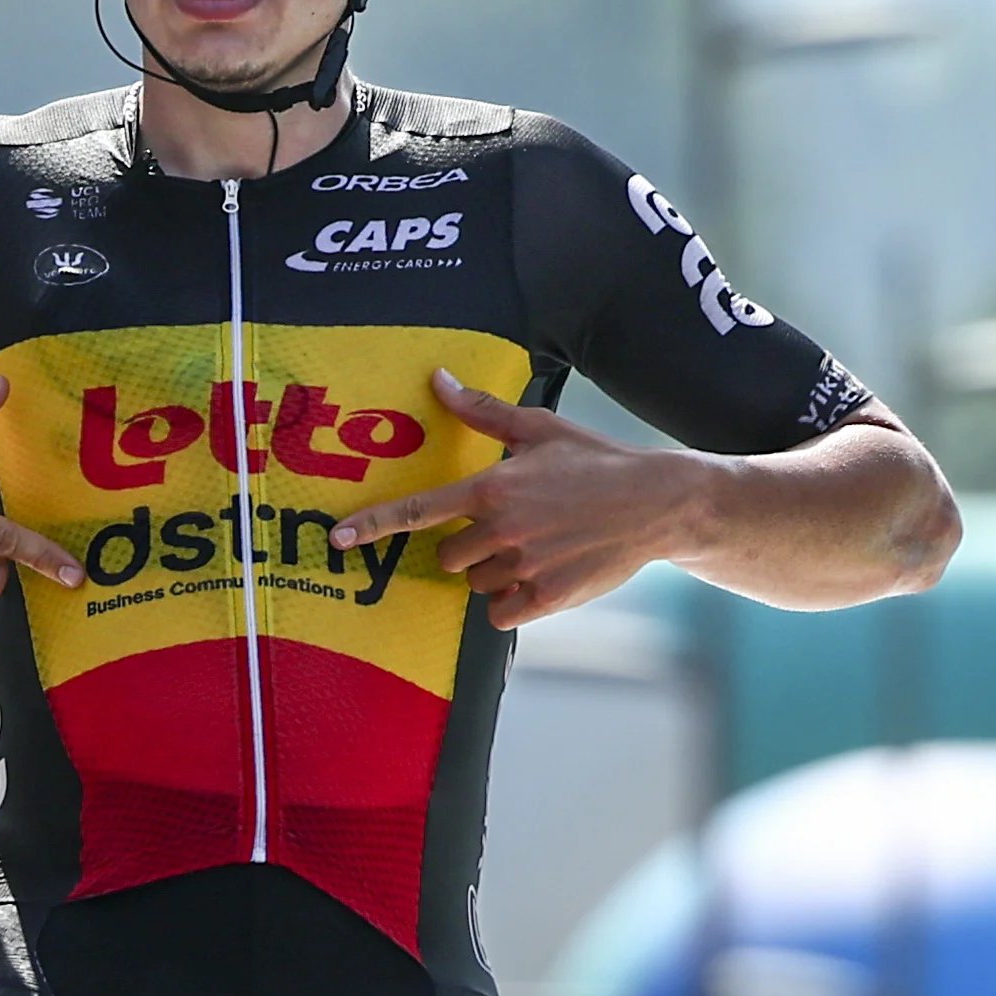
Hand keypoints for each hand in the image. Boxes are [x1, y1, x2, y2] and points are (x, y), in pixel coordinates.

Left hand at [331, 369, 702, 629]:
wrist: (657, 505)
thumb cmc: (596, 463)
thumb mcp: (539, 429)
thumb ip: (481, 412)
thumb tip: (438, 381)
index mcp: (492, 488)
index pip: (419, 510)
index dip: (374, 525)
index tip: (339, 538)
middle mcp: (501, 531)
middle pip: (448, 556)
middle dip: (468, 547)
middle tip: (508, 530)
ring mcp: (523, 567)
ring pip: (476, 584)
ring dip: (494, 573)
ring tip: (536, 547)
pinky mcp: (545, 599)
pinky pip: (499, 614)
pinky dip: (512, 602)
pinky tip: (541, 576)